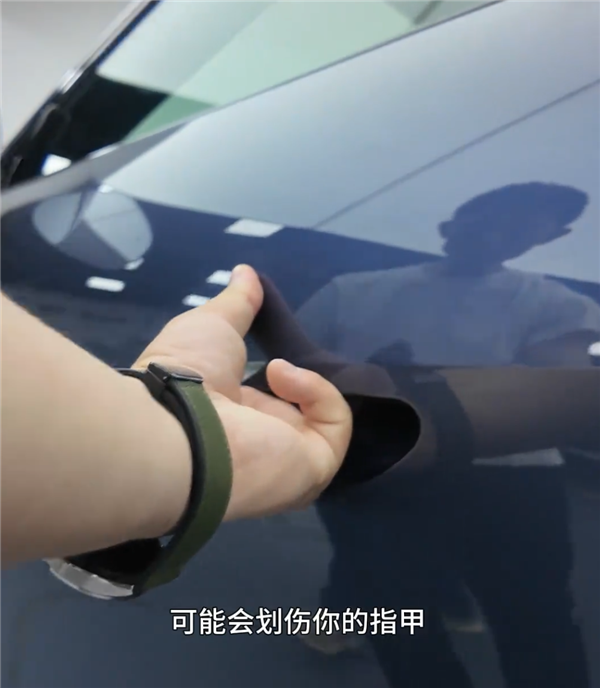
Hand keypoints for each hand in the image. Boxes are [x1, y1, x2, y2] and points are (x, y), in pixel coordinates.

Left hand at [133, 265, 351, 519]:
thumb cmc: (186, 373)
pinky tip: (285, 376)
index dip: (276, 367)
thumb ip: (238, 301)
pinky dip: (320, 393)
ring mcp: (288, 460)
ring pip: (325, 422)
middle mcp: (260, 441)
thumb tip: (246, 271)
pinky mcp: (313, 468)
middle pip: (300, 412)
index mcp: (232, 414)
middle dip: (304, 379)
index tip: (274, 340)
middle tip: (292, 354)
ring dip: (310, 384)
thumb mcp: (213, 323)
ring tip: (278, 367)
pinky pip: (336, 427)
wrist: (178, 425)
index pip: (266, 395)